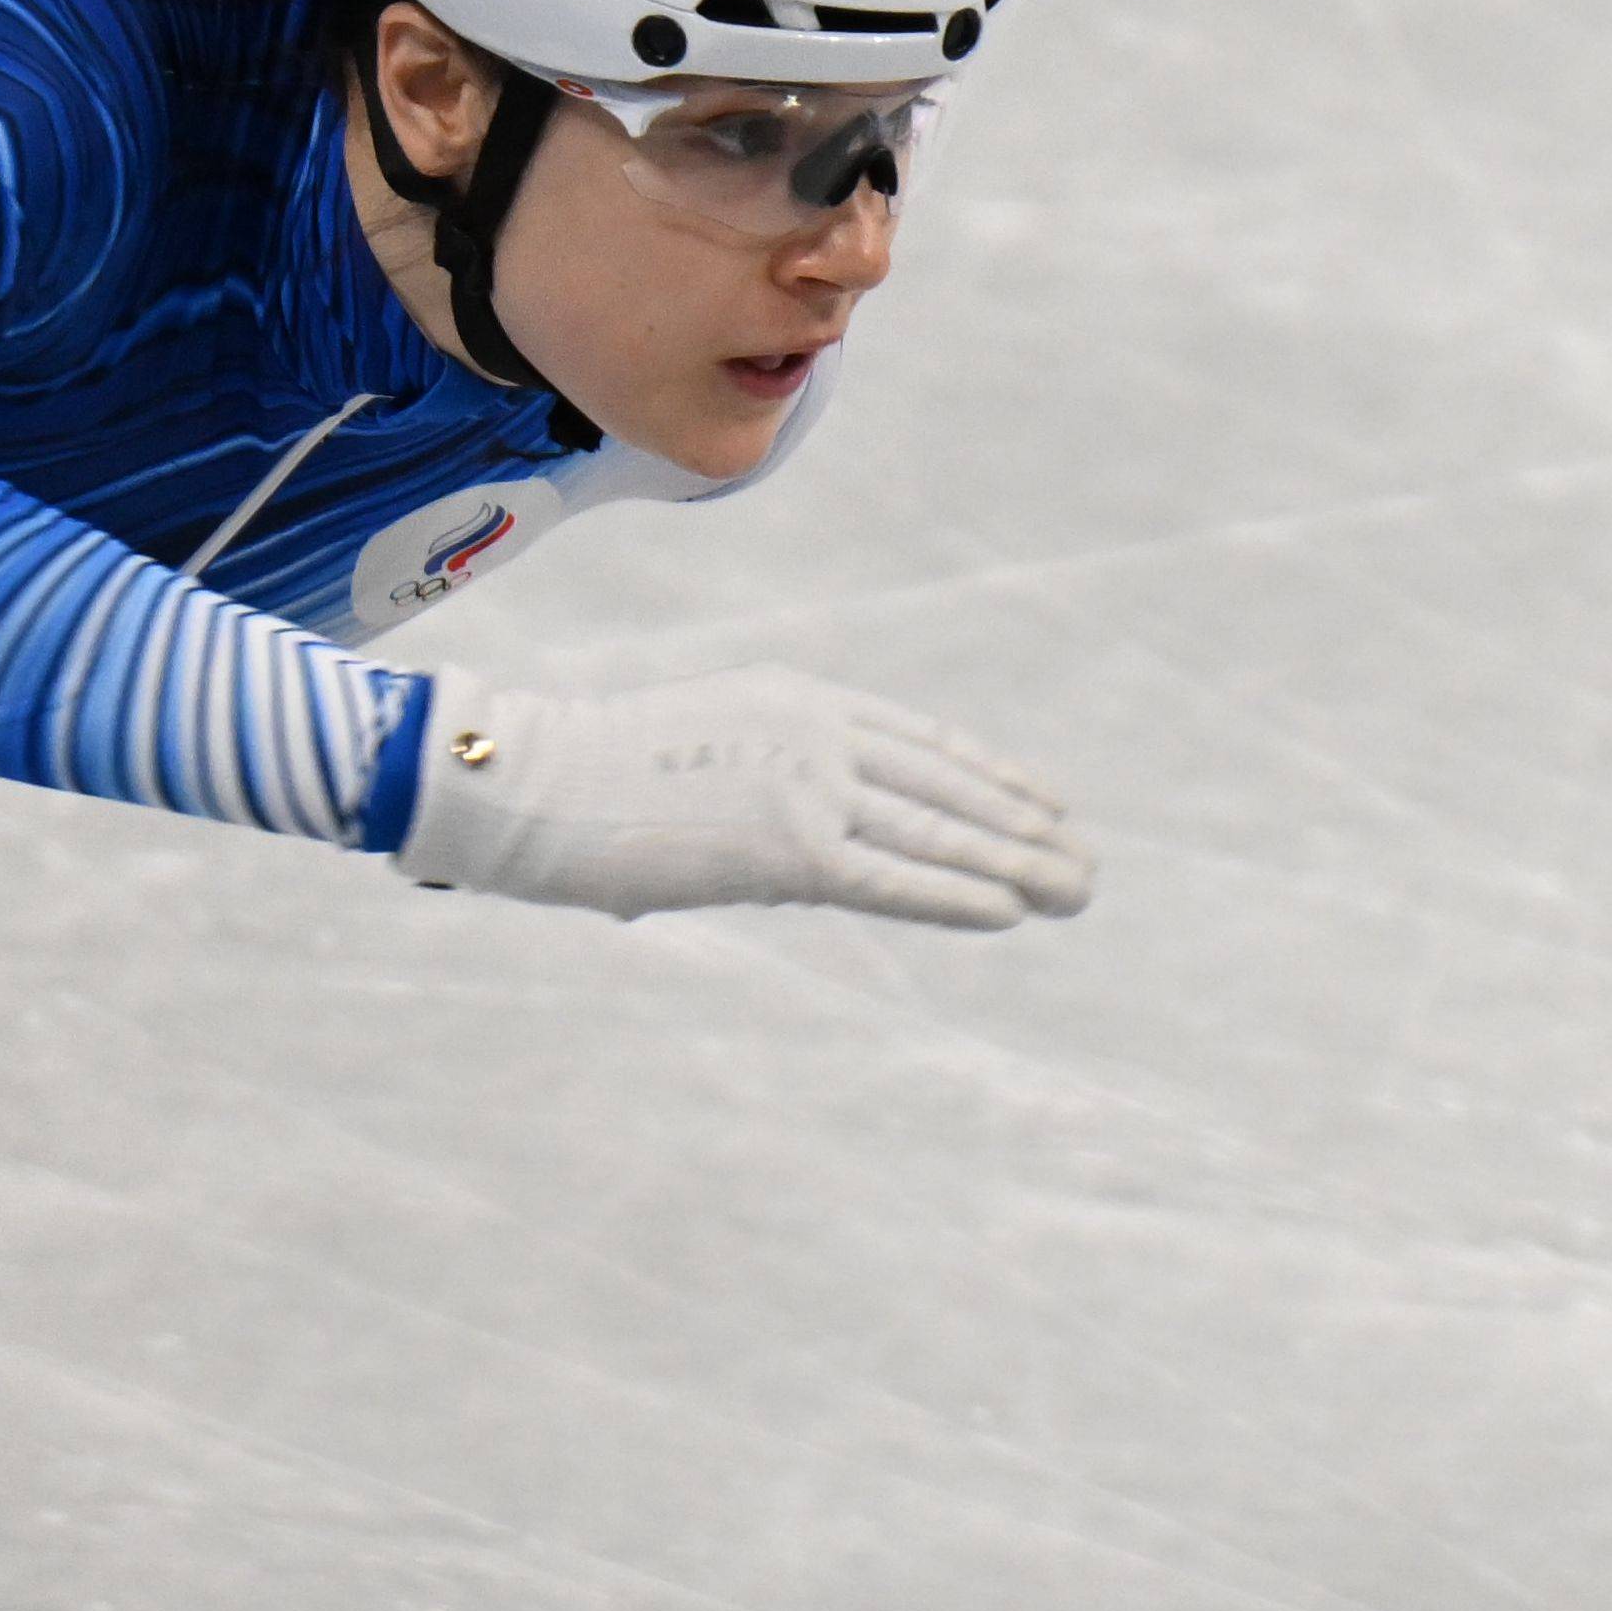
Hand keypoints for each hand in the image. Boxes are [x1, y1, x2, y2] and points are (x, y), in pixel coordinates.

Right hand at [393, 671, 1092, 929]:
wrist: (525, 779)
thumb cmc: (593, 776)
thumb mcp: (705, 754)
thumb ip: (773, 787)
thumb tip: (816, 854)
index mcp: (800, 698)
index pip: (925, 744)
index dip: (995, 778)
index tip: (1047, 805)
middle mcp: (817, 734)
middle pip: (949, 789)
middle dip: (1025, 829)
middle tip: (1086, 862)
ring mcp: (804, 787)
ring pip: (938, 834)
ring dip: (1016, 867)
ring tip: (1075, 891)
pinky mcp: (785, 849)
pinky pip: (892, 879)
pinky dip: (956, 896)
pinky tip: (1009, 911)